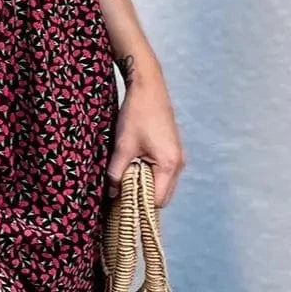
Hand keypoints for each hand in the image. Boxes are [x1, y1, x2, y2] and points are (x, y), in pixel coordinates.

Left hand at [106, 62, 185, 207]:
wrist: (148, 87)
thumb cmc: (136, 114)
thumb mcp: (122, 145)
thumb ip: (116, 173)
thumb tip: (112, 194)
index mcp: (169, 165)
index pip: (157, 201)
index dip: (139, 204)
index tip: (120, 202)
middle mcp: (178, 163)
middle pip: (163, 196)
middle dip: (143, 197)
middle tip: (121, 192)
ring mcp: (178, 156)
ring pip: (163, 184)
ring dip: (146, 185)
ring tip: (126, 178)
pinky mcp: (173, 149)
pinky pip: (163, 172)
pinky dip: (150, 175)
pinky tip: (134, 167)